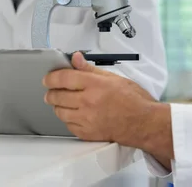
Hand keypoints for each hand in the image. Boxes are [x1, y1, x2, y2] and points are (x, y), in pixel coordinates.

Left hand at [42, 52, 156, 146]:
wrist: (143, 123)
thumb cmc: (133, 100)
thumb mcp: (113, 77)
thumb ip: (90, 69)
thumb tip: (76, 58)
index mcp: (94, 85)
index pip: (63, 78)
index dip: (51, 77)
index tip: (48, 78)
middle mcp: (88, 102)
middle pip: (57, 96)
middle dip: (52, 92)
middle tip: (53, 90)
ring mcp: (87, 119)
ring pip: (59, 112)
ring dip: (57, 105)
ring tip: (62, 101)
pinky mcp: (87, 133)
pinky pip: (68, 125)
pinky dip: (68, 119)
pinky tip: (73, 114)